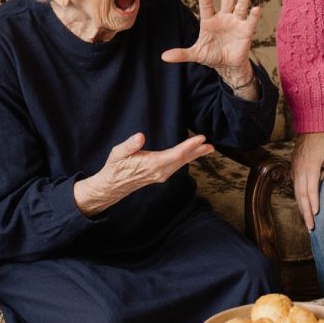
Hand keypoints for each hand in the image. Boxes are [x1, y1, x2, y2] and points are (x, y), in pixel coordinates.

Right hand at [75, 133, 213, 215]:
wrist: (112, 185)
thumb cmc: (115, 167)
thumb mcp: (118, 153)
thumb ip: (130, 145)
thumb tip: (140, 136)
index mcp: (153, 164)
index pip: (176, 154)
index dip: (190, 146)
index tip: (201, 138)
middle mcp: (160, 171)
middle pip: (183, 160)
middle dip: (198, 152)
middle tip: (211, 145)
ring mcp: (161, 175)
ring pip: (181, 163)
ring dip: (194, 155)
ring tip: (206, 148)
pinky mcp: (160, 175)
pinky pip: (177, 166)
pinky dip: (185, 159)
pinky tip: (189, 155)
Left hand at [161, 0, 260, 84]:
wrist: (227, 65)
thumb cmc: (211, 55)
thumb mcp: (196, 54)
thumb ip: (181, 53)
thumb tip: (164, 57)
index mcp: (209, 21)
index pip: (206, 6)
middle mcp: (223, 17)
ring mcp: (235, 23)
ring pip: (240, 7)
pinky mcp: (246, 31)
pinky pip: (250, 21)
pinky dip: (253, 15)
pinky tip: (256, 8)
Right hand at [291, 132, 323, 230]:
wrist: (310, 125)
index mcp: (311, 166)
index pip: (312, 189)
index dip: (314, 203)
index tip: (316, 215)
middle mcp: (301, 169)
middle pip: (302, 195)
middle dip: (306, 212)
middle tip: (310, 226)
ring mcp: (295, 168)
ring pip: (296, 191)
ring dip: (301, 207)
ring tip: (305, 220)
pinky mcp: (293, 167)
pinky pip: (294, 185)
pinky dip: (297, 196)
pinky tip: (301, 204)